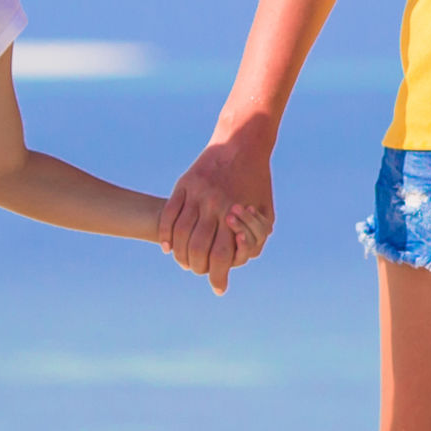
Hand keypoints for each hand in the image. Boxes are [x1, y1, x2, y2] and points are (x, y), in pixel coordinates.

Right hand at [161, 127, 276, 295]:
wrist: (242, 142)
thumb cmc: (257, 181)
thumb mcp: (266, 208)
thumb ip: (257, 235)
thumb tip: (242, 260)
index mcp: (237, 213)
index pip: (223, 256)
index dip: (219, 276)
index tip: (218, 288)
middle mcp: (215, 205)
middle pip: (197, 249)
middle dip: (197, 267)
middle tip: (199, 271)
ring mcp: (196, 194)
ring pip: (179, 234)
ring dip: (179, 254)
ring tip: (183, 261)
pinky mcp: (184, 184)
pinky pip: (168, 215)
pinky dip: (165, 234)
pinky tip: (168, 247)